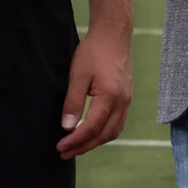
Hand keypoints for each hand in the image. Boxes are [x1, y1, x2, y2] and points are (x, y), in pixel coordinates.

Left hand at [56, 28, 131, 158]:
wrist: (113, 35)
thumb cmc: (93, 52)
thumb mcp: (78, 75)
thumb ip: (73, 102)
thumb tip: (67, 127)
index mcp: (110, 96)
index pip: (91, 128)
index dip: (75, 141)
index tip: (60, 146)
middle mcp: (122, 102)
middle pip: (104, 135)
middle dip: (84, 147)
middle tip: (64, 153)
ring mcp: (127, 100)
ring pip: (113, 131)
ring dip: (95, 142)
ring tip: (77, 146)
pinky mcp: (127, 97)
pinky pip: (118, 123)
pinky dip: (105, 133)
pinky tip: (93, 133)